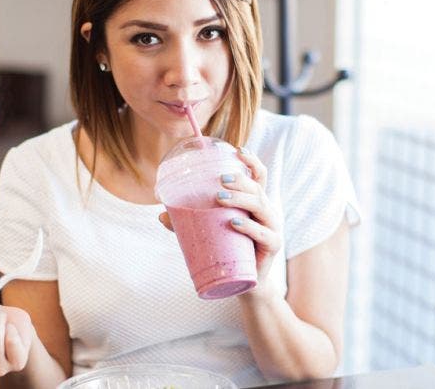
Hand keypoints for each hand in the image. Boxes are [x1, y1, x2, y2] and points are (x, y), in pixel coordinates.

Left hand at [158, 147, 282, 285]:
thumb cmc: (231, 251)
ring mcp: (272, 228)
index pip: (259, 176)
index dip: (252, 161)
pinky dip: (249, 227)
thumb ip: (190, 222)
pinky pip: (264, 234)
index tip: (238, 151)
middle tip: (219, 178)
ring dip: (240, 199)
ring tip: (219, 198)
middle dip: (240, 180)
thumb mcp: (212, 232)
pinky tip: (234, 222)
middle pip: (257, 188)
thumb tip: (162, 215)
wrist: (246, 283)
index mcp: (255, 203)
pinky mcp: (272, 246)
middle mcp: (266, 211)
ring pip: (260, 206)